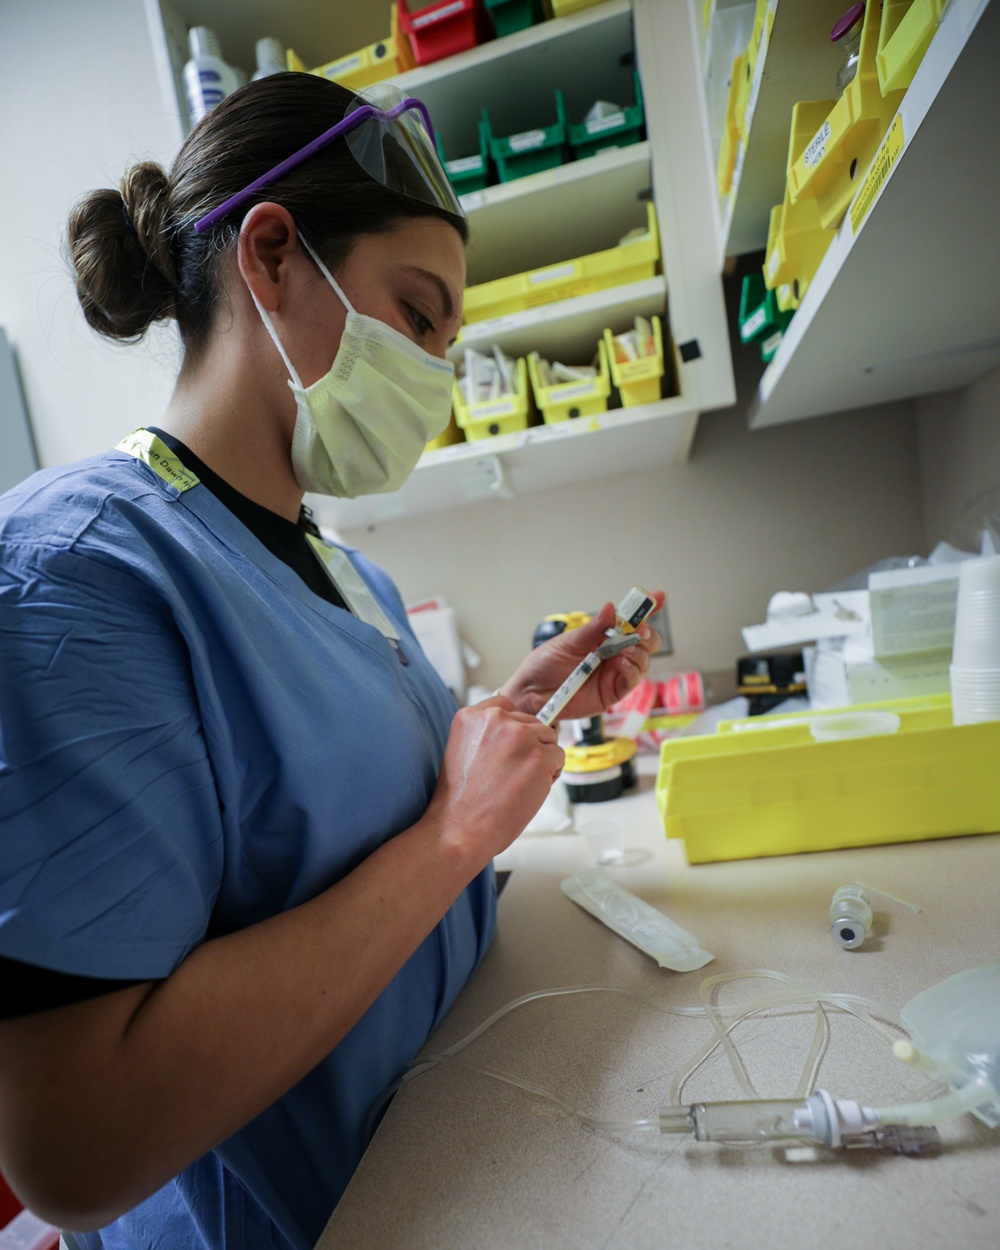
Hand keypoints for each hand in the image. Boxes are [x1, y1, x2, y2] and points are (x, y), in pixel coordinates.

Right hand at [424, 696, 563, 867]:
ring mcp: (519, 736)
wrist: (460, 828)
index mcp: (471, 716)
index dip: (514, 728)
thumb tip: (514, 730)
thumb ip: (486, 734)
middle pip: (531, 722)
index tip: (511, 745)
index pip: (506, 706)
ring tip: (518, 783)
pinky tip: (529, 789)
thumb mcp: (462, 750)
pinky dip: (550, 775)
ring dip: (541, 760)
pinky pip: (558, 757)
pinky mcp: (539, 756)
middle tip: (511, 774)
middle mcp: (496, 719)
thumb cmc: (461, 800)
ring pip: (548, 738)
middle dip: (528, 746)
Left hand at [500, 592, 663, 719]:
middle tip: (640, 630)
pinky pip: (632, 680)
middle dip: (647, 633)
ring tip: (625, 650)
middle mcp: (613, 653)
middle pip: (645, 641)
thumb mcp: (568, 642)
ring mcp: (615, 673)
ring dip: (639, 652)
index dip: (646, 609)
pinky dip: (632, 670)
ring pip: (643, 660)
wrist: (531, 692)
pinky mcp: (613, 692)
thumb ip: (592, 629)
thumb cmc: (546, 664)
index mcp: (603, 636)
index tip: (658, 597)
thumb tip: (611, 607)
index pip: (629, 621)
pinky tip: (621, 664)